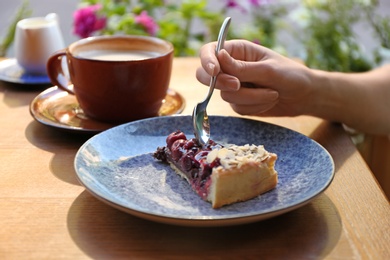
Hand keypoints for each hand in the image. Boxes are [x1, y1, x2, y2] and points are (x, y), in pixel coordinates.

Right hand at [196, 40, 314, 116]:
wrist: (303, 97)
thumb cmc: (290, 75)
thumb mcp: (268, 69)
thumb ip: (242, 67)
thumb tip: (219, 57)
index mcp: (237, 50)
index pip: (209, 51)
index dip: (207, 61)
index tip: (214, 72)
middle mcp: (231, 67)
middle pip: (206, 76)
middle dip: (221, 84)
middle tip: (238, 86)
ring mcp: (234, 86)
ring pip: (226, 95)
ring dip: (250, 98)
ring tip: (272, 93)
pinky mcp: (239, 102)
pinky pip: (236, 108)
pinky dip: (254, 107)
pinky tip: (268, 101)